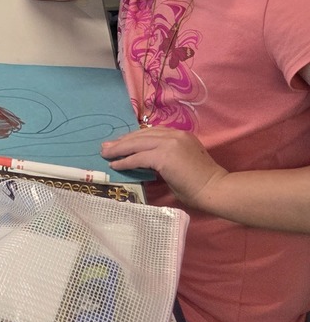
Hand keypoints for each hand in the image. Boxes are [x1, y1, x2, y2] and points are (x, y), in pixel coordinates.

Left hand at [101, 126, 227, 209]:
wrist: (215, 189)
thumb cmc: (201, 183)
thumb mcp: (181, 162)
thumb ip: (165, 157)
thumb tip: (146, 162)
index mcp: (180, 134)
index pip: (150, 133)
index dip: (133, 138)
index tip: (120, 142)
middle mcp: (174, 135)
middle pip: (140, 135)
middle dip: (121, 141)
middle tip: (106, 146)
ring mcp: (169, 143)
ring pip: (136, 144)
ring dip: (118, 149)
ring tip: (105, 154)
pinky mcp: (163, 156)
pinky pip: (138, 158)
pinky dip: (125, 161)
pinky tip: (115, 165)